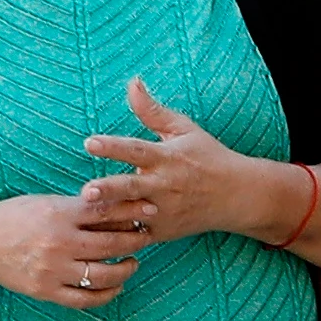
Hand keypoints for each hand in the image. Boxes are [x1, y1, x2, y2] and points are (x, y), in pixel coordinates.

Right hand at [0, 194, 143, 312]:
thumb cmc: (12, 219)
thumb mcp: (44, 203)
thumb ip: (78, 208)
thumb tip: (119, 210)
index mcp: (58, 214)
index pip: (107, 210)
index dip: (134, 210)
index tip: (151, 210)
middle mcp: (58, 242)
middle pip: (112, 243)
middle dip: (136, 240)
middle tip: (146, 236)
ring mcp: (52, 270)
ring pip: (104, 274)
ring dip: (126, 269)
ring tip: (133, 262)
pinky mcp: (46, 291)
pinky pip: (85, 298)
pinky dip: (107, 294)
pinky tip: (116, 286)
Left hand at [78, 76, 297, 249]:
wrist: (236, 196)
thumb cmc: (206, 157)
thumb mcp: (183, 130)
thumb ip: (152, 111)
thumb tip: (132, 82)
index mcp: (167, 157)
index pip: (136, 150)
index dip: (112, 146)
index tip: (89, 142)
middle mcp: (164, 185)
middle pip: (132, 187)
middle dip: (109, 189)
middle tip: (86, 191)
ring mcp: (163, 211)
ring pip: (131, 214)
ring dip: (108, 215)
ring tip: (84, 214)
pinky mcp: (161, 232)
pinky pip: (134, 235)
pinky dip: (116, 236)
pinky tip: (93, 238)